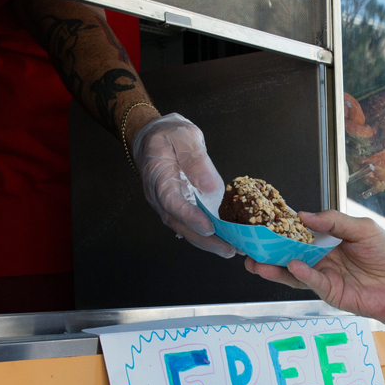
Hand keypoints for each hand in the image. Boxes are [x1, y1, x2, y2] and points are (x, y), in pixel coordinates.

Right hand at [130, 113, 235, 257]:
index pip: (172, 202)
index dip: (190, 217)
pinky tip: (224, 241)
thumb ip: (197, 161)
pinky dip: (206, 235)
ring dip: (208, 242)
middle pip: (179, 224)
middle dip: (204, 240)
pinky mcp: (177, 206)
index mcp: (158, 177)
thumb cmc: (169, 134)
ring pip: (185, 229)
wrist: (153, 135)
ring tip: (231, 250)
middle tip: (228, 249)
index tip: (209, 228)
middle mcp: (159, 196)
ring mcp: (166, 204)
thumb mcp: (185, 137)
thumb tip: (212, 188)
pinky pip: (189, 224)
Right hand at [245, 210, 384, 383]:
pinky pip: (313, 283)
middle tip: (248, 247)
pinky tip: (291, 266)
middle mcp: (323, 260)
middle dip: (269, 252)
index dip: (282, 230)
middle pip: (290, 255)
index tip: (262, 224)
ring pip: (294, 272)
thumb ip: (333, 221)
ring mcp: (325, 278)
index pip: (300, 234)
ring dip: (275, 268)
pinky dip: (302, 274)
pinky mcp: (331, 294)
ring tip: (256, 263)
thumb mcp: (362, 228)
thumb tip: (304, 215)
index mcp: (329, 242)